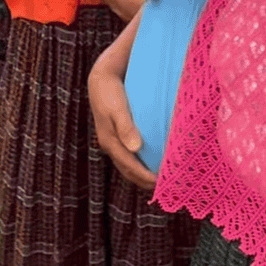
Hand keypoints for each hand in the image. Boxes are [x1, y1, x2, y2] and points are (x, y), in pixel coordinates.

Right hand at [88, 45, 157, 189]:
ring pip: (127, 164)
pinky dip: (139, 163)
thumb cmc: (110, 91)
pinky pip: (128, 155)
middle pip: (127, 170)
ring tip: (160, 180)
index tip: (161, 183)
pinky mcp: (116, 134)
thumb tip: (135, 148)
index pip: (129, 166)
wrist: (100, 78)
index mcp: (109, 141)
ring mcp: (112, 140)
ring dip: (142, 174)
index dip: (145, 177)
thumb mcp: (117, 108)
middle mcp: (109, 144)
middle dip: (144, 181)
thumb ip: (126, 127)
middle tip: (165, 187)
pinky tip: (151, 161)